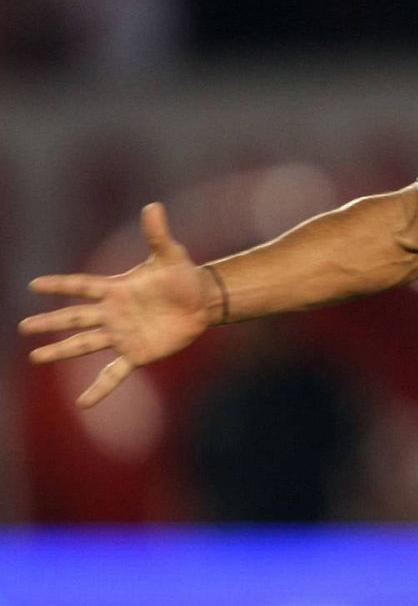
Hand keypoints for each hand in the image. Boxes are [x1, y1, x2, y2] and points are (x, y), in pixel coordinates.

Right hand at [20, 203, 216, 407]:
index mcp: (117, 289)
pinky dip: (99, 388)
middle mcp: (113, 314)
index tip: (34, 284)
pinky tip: (84, 404)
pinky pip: (114, 374)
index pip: (82, 286)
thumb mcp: (171, 255)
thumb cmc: (183, 276)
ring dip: (61, 351)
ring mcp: (122, 335)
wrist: (202, 302)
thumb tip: (153, 206)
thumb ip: (158, 234)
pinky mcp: (136, 354)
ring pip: (85, 344)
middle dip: (50, 322)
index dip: (60, 285)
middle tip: (23, 326)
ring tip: (36, 357)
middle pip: (75, 318)